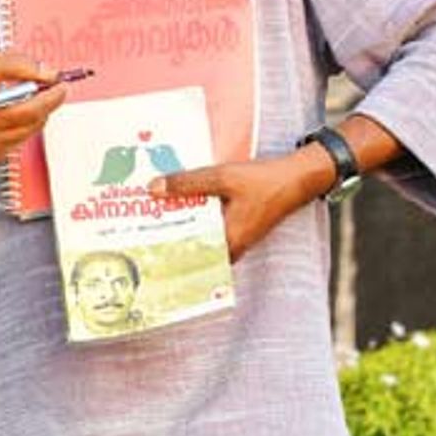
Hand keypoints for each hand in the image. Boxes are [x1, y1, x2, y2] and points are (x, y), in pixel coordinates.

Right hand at [0, 51, 66, 165]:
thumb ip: (17, 65)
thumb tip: (49, 73)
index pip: (31, 110)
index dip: (51, 97)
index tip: (61, 84)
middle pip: (34, 123)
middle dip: (45, 103)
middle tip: (45, 85)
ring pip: (29, 133)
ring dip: (33, 114)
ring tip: (21, 96)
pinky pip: (17, 141)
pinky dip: (18, 125)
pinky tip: (4, 113)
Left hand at [148, 152, 331, 260]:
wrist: (297, 178)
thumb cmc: (264, 182)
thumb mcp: (223, 178)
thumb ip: (188, 183)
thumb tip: (153, 188)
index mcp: (226, 243)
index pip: (187, 258)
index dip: (163, 254)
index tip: (138, 249)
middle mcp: (230, 247)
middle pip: (191, 247)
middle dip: (167, 237)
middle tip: (137, 228)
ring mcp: (235, 237)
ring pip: (200, 236)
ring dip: (180, 226)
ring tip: (151, 215)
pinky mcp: (237, 226)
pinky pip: (210, 226)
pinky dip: (195, 218)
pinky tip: (181, 204)